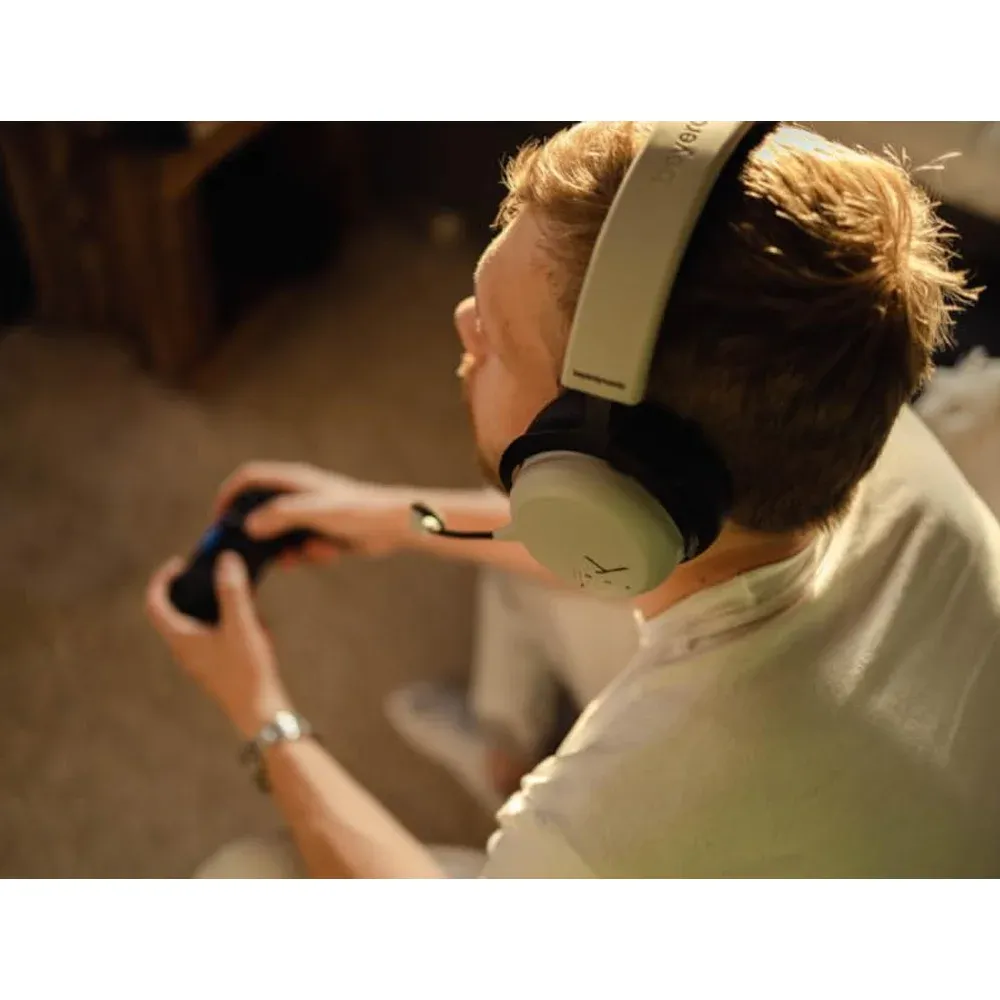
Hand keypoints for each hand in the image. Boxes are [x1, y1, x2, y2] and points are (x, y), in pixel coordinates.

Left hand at [146, 551, 294, 738]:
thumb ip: (233, 592)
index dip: (162, 579)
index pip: (155, 603)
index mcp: (181, 637)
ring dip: (216, 606)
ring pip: (196, 622)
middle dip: (193, 588)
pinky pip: (213, 635)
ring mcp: (198, 658)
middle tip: (213, 574)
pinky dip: (228, 622)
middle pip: (174, 610)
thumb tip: (225, 561)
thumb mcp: (242, 626)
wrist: (259, 711)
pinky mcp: (214, 664)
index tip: (181, 563)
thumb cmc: (246, 671)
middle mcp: (183, 648)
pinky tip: (257, 625)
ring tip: (244, 600)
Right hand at [214, 462, 410, 569]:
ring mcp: (310, 514)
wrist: (393, 525)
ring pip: (281, 535)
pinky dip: (310, 554)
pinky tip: (328, 553)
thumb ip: (280, 516)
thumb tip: (249, 525)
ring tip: (298, 558)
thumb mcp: (315, 511)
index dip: (229, 495)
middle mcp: (299, 495)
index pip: (249, 478)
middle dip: (256, 534)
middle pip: (260, 511)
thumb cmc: (358, 510)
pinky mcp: (322, 532)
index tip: (220, 520)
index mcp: (294, 480)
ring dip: (286, 550)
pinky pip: (302, 548)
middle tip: (248, 553)